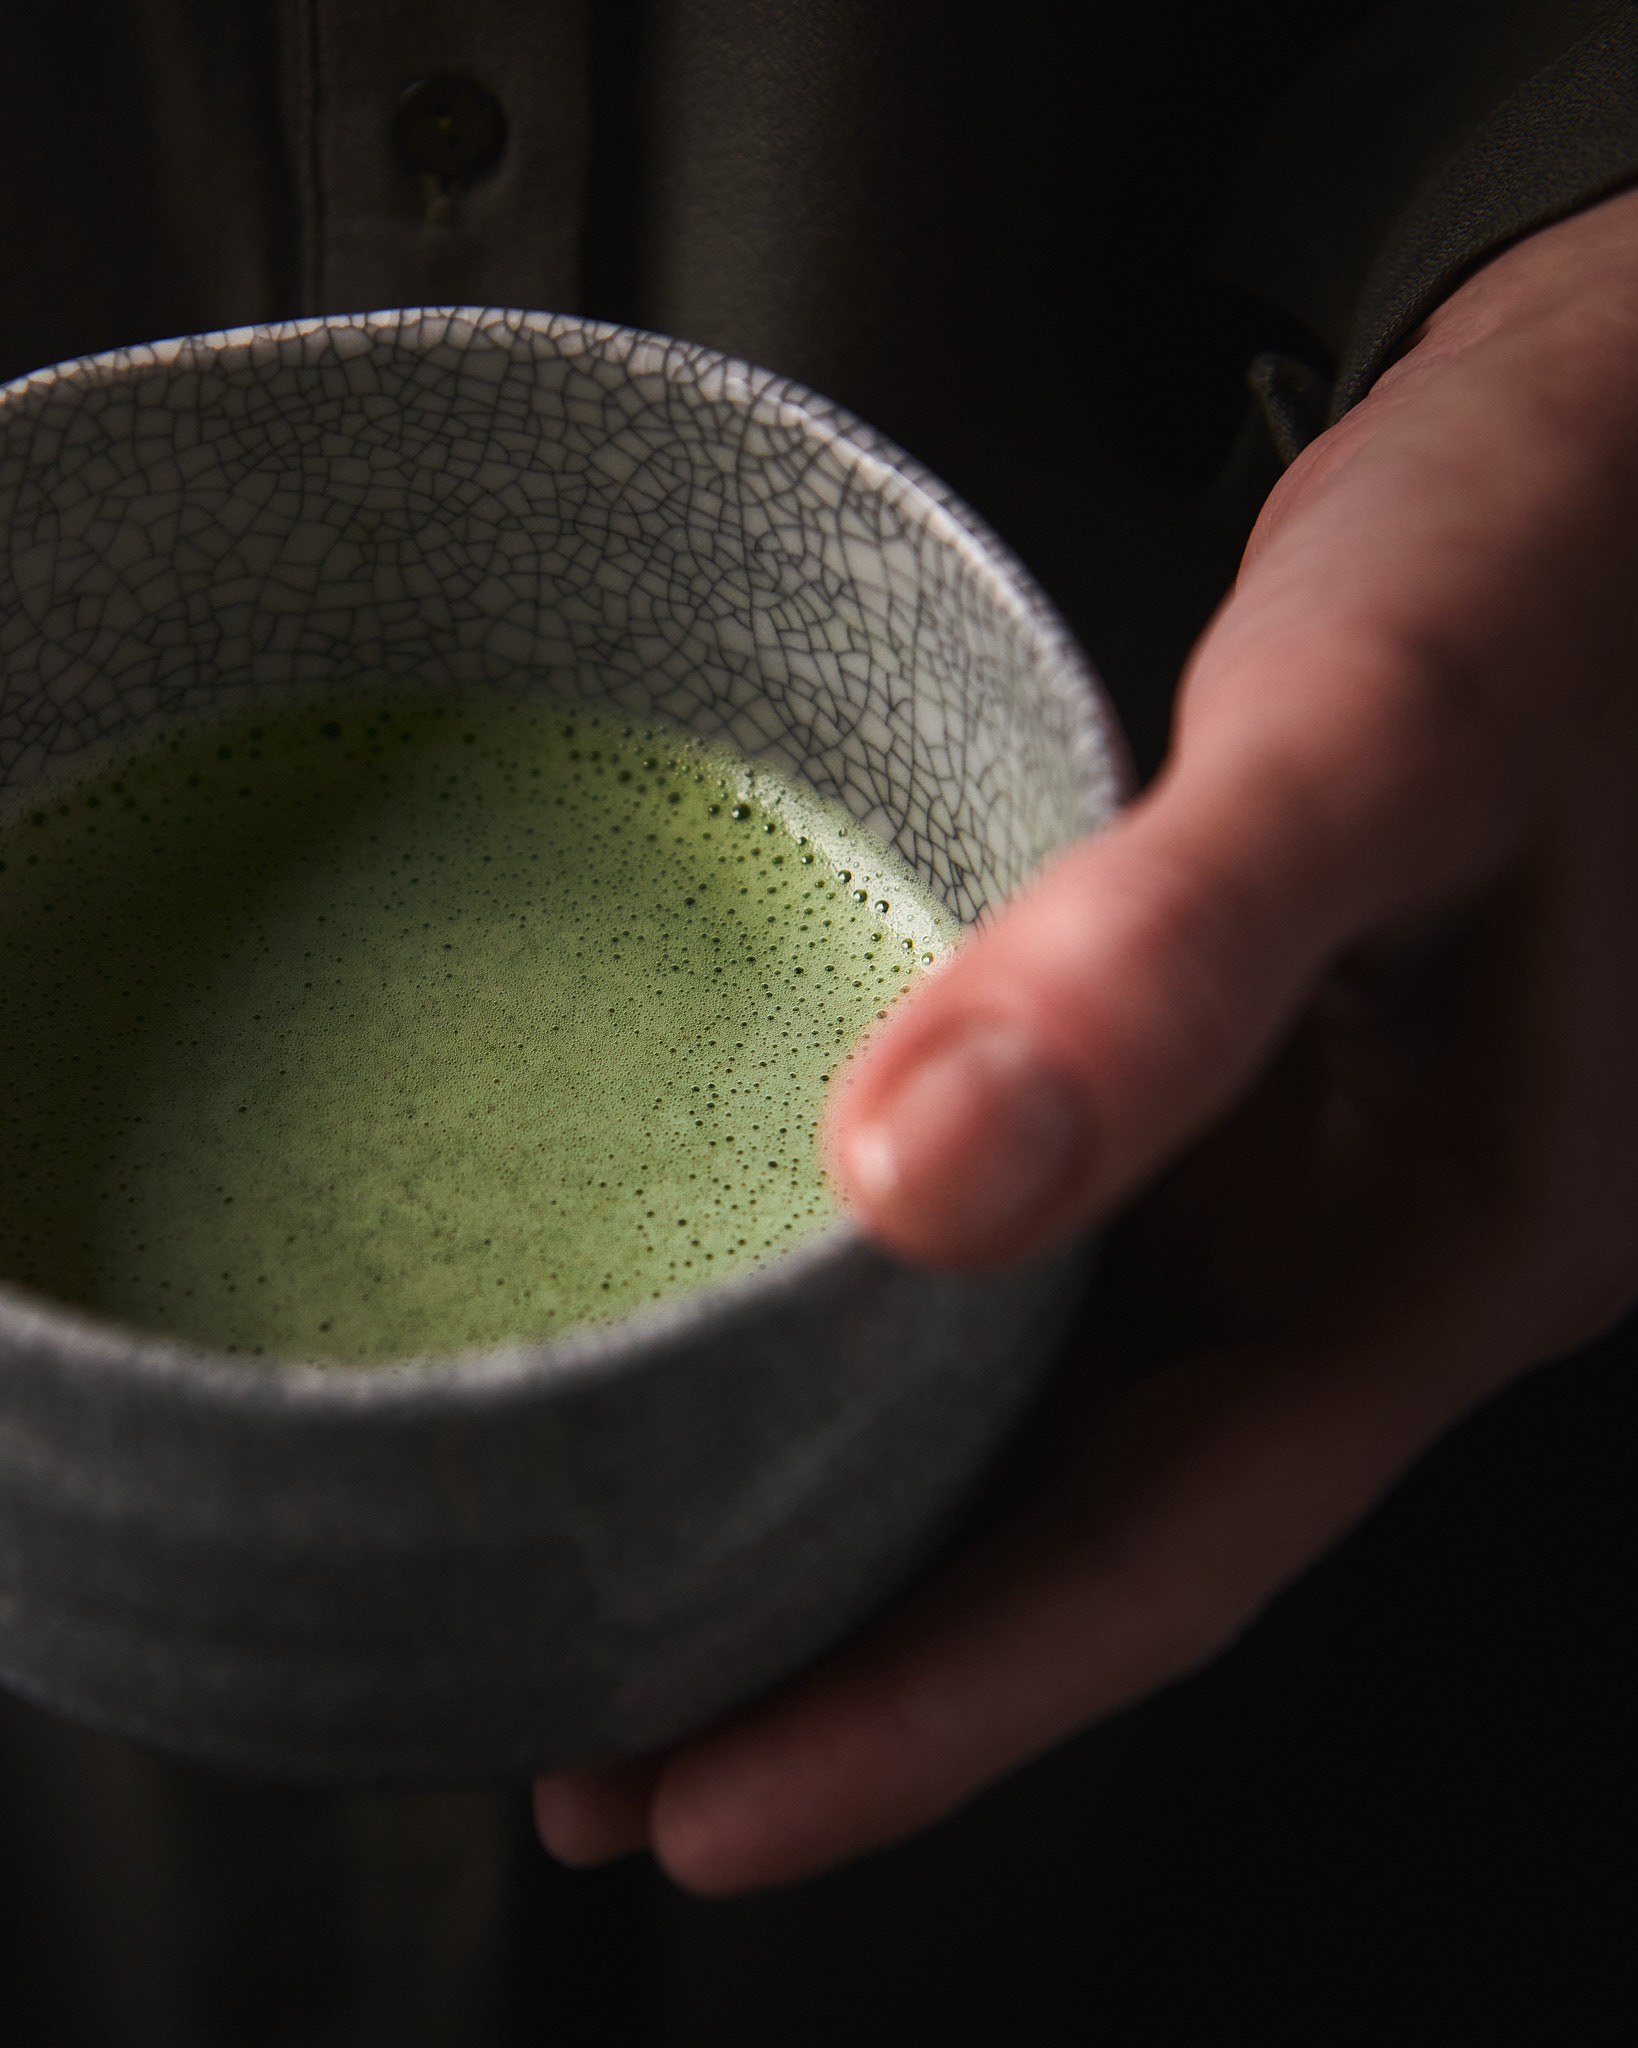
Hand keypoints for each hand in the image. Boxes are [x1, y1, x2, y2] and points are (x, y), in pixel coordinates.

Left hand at [536, 187, 1637, 1892]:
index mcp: (1456, 1242)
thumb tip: (916, 1174)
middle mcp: (1365, 1250)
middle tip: (603, 1750)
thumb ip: (1175, 955)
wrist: (1603, 440)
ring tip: (637, 1603)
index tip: (706, 1805)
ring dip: (862, 1522)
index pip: (1171, 1554)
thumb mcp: (1378, 732)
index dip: (942, 1707)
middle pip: (1091, 1533)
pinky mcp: (1217, 1091)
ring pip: (1058, 1421)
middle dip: (863, 1664)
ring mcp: (1292, 1180)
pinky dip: (899, 1344)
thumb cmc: (1555, 551)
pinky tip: (768, 1362)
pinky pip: (1045, 1272)